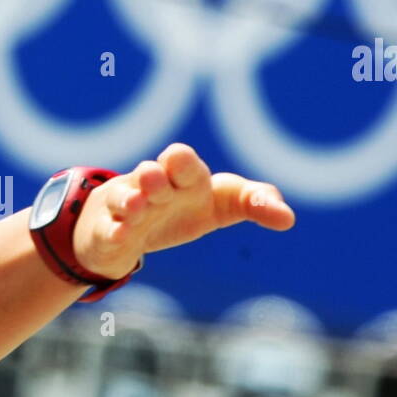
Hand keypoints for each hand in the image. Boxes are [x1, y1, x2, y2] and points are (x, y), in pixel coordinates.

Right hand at [72, 144, 294, 279]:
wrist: (125, 223)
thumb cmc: (180, 208)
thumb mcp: (220, 205)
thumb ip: (253, 202)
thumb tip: (289, 218)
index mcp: (183, 179)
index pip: (184, 163)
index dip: (183, 162)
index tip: (179, 160)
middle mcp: (153, 188)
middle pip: (152, 175)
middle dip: (155, 175)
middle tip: (157, 176)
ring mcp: (128, 210)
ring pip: (126, 200)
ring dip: (131, 201)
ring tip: (138, 206)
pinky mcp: (108, 233)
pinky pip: (108, 231)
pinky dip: (113, 233)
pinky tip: (120, 236)